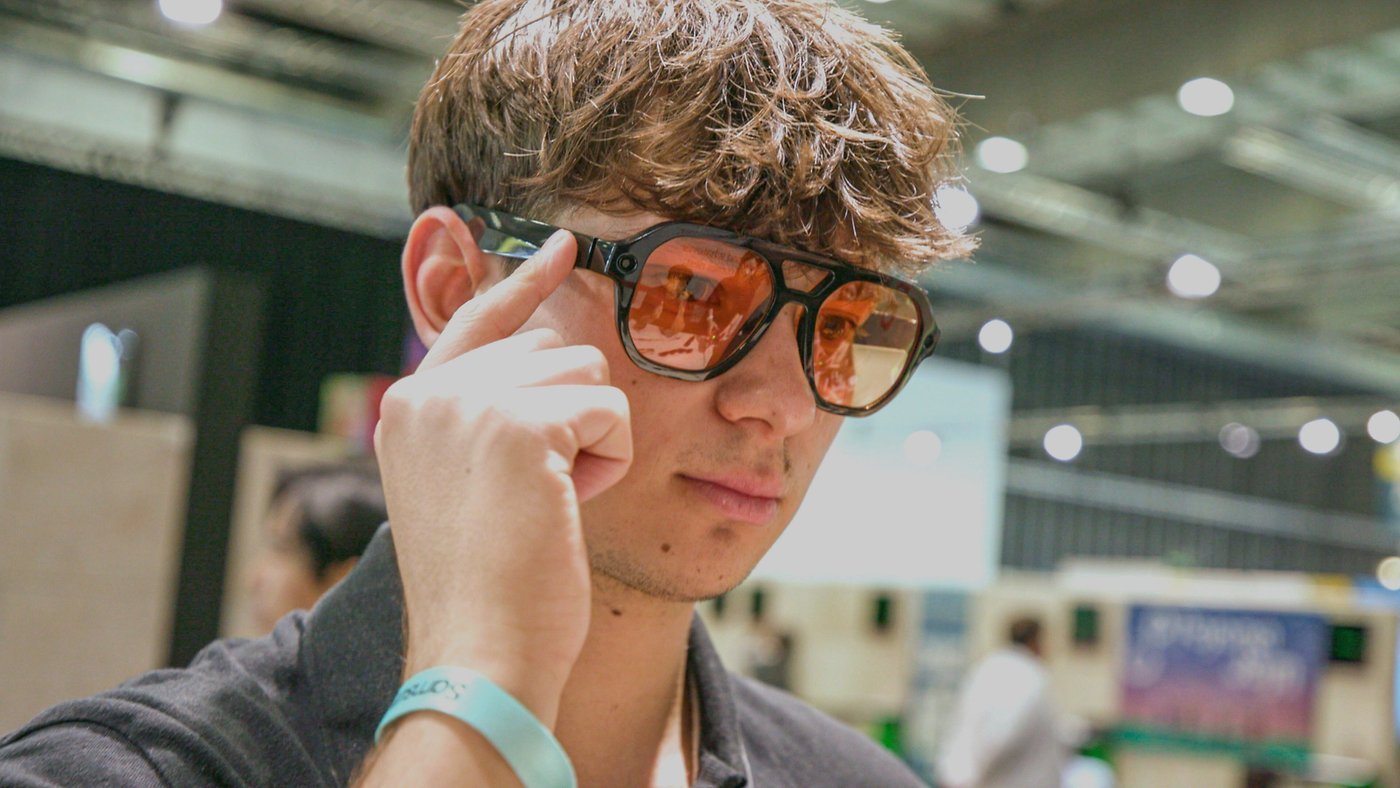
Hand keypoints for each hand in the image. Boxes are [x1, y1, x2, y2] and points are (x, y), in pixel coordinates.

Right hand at [373, 229, 632, 725]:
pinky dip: (609, 458)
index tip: (565, 246)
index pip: (476, 320)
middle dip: (574, 416)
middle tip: (545, 491)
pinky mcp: (520, 424)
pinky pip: (609, 409)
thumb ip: (487, 420)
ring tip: (552, 502)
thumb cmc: (489, 587)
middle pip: (550, 350)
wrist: (481, 651)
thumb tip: (550, 353)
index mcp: (408, 408)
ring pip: (587, 374)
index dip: (525, 281)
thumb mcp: (468, 487)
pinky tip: (570, 504)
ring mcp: (470, 403)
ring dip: (594, 438)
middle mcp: (429, 393)